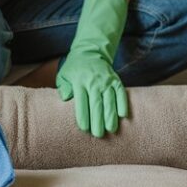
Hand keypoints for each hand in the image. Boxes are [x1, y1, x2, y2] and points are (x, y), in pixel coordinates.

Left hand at [55, 0, 130, 136]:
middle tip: (98, 135)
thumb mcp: (64, 75)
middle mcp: (93, 82)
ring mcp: (106, 80)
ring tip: (111, 129)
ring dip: (111, 116)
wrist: (90, 51)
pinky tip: (123, 115)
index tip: (84, 129)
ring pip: (109, 100)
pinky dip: (123, 104)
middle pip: (96, 104)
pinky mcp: (116, 80)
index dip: (83, 116)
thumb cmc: (74, 68)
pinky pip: (121, 93)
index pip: (81, 102)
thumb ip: (63, 87)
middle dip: (98, 121)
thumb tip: (65, 98)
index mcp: (79, 82)